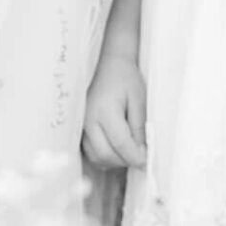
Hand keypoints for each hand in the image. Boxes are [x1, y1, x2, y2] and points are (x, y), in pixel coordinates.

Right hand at [82, 48, 147, 168]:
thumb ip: (139, 127)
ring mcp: (80, 125)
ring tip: (128, 151)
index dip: (135, 157)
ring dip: (114, 161)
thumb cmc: (125, 79)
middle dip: (125, 161)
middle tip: (140, 156)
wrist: (107, 64)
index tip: (147, 161)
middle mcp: (88, 120)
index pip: (120, 144)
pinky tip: (116, 149)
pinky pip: (90, 152)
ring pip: (96, 157)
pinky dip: (104, 156)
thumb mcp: (139, 100)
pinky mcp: (78, 128)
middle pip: (106, 155)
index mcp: (105, 110)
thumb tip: (142, 153)